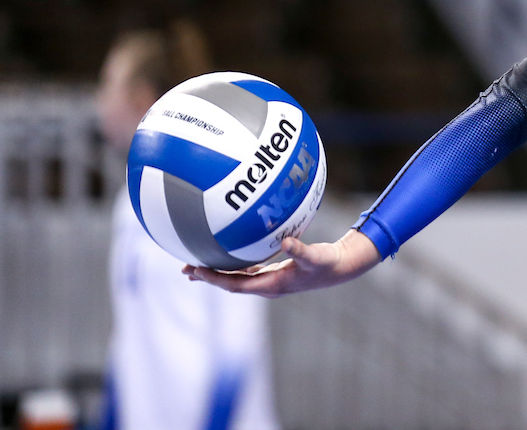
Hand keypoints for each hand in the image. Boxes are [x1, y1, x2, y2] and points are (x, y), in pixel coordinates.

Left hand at [184, 229, 380, 296]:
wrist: (340, 268)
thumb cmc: (327, 262)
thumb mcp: (315, 256)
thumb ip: (300, 250)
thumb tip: (286, 241)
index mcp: (272, 285)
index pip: (235, 284)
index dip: (214, 279)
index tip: (196, 270)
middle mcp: (267, 286)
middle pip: (230, 284)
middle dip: (207, 277)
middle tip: (185, 269)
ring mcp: (269, 280)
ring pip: (236, 278)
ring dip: (216, 273)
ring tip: (196, 266)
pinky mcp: (274, 273)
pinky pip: (247, 270)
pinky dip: (232, 266)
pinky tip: (224, 256)